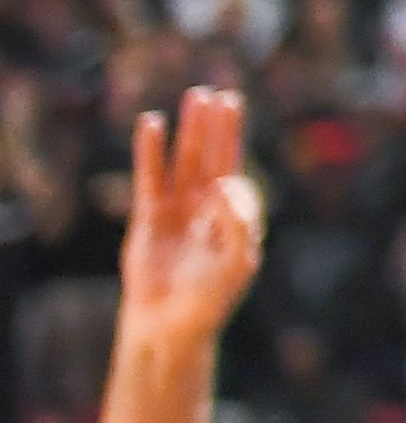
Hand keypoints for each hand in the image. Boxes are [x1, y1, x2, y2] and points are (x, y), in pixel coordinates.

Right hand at [117, 88, 265, 355]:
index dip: (237, 156)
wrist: (169, 329)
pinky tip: (152, 123)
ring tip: (197, 95)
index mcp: (233, 217)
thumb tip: (224, 183)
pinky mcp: (148, 219)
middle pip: (214, 157)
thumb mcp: (238, 261)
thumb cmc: (209, 300)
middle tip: (220, 93)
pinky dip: (151, 150)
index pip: (239, 174)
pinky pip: (151, 177)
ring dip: (191, 130)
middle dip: (217, 128)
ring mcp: (177, 211)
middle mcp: (206, 208)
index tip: (228, 155)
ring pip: (186, 161)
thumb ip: (240, 222)